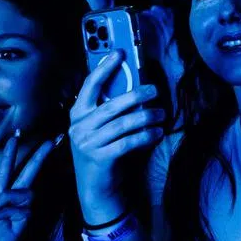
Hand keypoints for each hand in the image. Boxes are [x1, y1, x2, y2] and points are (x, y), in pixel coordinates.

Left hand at [0, 132, 59, 240]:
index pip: (5, 172)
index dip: (10, 154)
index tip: (15, 136)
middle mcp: (7, 205)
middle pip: (28, 175)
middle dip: (39, 157)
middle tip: (53, 139)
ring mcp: (16, 216)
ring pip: (27, 192)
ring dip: (11, 194)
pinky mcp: (20, 228)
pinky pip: (24, 209)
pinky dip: (10, 208)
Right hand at [68, 52, 164, 223]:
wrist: (95, 186)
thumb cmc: (103, 149)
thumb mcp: (100, 126)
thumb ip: (110, 108)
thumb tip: (136, 85)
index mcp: (78, 113)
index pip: (90, 85)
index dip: (104, 68)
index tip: (119, 53)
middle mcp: (79, 127)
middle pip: (112, 105)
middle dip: (137, 94)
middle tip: (156, 90)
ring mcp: (88, 143)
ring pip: (123, 124)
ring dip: (147, 117)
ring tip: (161, 114)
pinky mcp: (100, 158)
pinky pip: (129, 142)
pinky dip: (146, 136)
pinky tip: (158, 133)